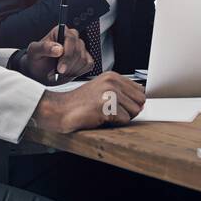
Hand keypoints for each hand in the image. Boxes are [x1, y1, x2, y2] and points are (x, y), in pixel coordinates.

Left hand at [22, 26, 93, 84]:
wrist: (40, 72)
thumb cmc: (37, 59)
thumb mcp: (34, 52)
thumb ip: (44, 47)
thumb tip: (58, 48)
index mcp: (60, 31)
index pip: (71, 38)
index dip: (67, 54)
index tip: (60, 68)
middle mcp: (72, 38)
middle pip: (79, 50)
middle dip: (68, 65)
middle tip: (57, 72)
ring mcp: (80, 48)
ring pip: (83, 59)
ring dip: (71, 70)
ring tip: (59, 73)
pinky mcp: (85, 57)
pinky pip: (88, 64)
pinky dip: (78, 71)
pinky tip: (68, 73)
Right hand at [31, 72, 145, 132]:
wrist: (58, 109)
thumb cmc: (79, 103)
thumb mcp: (101, 90)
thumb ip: (121, 93)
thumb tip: (142, 102)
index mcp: (112, 76)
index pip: (140, 90)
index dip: (133, 102)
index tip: (122, 106)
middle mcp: (112, 82)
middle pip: (140, 101)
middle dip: (130, 110)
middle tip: (113, 112)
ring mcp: (109, 93)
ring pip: (134, 111)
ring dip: (122, 117)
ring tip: (105, 114)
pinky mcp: (106, 106)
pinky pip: (124, 119)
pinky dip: (115, 123)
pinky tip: (100, 118)